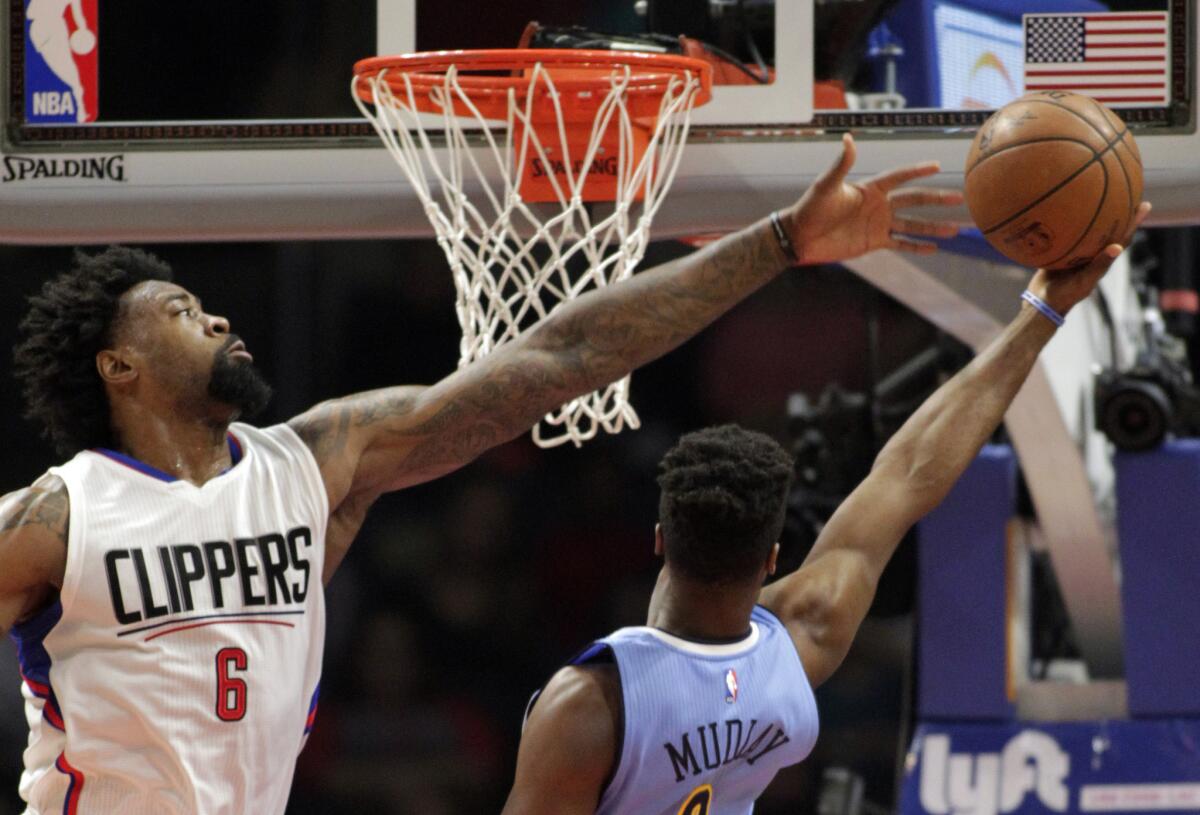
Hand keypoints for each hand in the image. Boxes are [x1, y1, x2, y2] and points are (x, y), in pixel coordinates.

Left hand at [779, 133, 962, 264]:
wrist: (801, 237)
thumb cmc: (811, 208)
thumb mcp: (826, 186)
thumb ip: (841, 165)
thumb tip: (848, 138)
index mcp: (870, 188)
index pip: (899, 177)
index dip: (916, 171)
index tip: (937, 166)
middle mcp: (878, 205)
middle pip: (913, 200)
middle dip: (936, 200)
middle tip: (959, 198)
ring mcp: (878, 224)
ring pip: (913, 224)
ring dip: (933, 227)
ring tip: (955, 229)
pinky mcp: (874, 242)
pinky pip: (901, 243)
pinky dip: (917, 247)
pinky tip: (935, 249)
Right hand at [1029, 201, 1151, 316]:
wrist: (1041, 302)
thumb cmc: (1065, 295)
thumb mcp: (1083, 282)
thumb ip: (1099, 266)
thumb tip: (1117, 247)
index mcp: (1102, 260)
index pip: (1123, 238)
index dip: (1134, 222)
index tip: (1143, 205)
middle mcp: (1091, 254)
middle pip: (1109, 229)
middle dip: (1120, 213)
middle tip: (1129, 192)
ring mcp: (1076, 252)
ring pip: (1090, 230)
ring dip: (1097, 215)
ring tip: (1100, 195)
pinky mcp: (1061, 252)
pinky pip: (1067, 234)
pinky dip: (1069, 222)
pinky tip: (1064, 209)